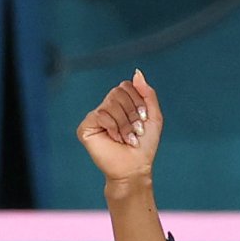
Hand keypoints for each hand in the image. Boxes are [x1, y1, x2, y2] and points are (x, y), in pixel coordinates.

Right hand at [79, 72, 162, 188]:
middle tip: (136, 131)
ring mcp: (95, 117)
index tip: (143, 119)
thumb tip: (137, 72)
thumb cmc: (144, 146)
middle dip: (132, 113)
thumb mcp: (153, 116)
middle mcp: (106, 107)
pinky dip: (113, 127)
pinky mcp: (85, 127)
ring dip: (125, 123)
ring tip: (127, 138)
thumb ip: (147, 93)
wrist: (134, 168)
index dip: (138, 101)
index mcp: (121, 103)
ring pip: (110, 103)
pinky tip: (115, 139)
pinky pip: (100, 114)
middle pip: (118, 91)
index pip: (126, 85)